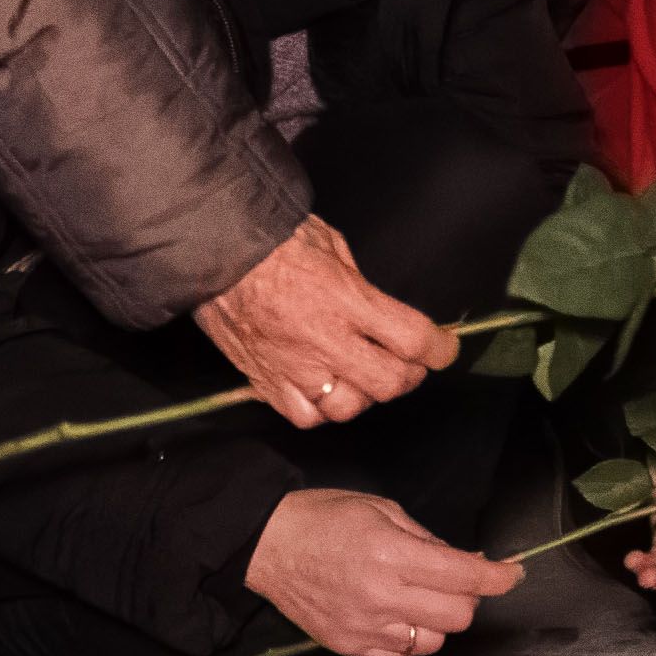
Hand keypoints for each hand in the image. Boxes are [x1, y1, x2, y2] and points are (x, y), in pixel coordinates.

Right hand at [194, 215, 456, 428]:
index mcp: (345, 299)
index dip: (439, 349)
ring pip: (349, 407)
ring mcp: (293, 365)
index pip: (412, 339)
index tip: (444, 348)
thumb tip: (380, 306)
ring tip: (364, 375)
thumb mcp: (330, 243)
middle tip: (408, 362)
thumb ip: (360, 282)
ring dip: (366, 394)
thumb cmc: (270, 239)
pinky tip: (325, 389)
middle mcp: (323, 339)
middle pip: (389, 381)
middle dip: (409, 375)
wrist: (210, 251)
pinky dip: (322, 409)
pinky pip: (306, 416)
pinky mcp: (265, 380)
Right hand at [247, 487, 520, 655]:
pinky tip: (398, 616)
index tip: (513, 573)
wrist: (264, 545)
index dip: (500, 577)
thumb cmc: (323, 518)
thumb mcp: (382, 510)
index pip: (465, 577)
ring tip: (421, 599)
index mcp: (392, 555)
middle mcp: (382, 596)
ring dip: (439, 622)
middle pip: (458, 617)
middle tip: (454, 579)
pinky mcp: (348, 647)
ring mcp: (364, 628)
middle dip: (468, 597)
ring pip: (433, 643)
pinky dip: (410, 640)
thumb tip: (471, 562)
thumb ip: (429, 540)